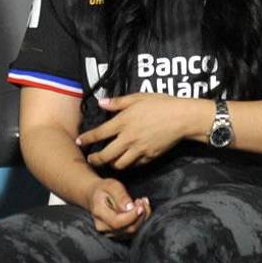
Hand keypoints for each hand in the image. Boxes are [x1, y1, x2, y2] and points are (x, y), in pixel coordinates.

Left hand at [79, 94, 200, 169]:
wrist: (182, 118)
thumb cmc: (160, 104)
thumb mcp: (137, 97)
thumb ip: (117, 102)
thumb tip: (101, 102)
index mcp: (123, 122)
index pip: (99, 134)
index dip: (86, 139)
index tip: (79, 142)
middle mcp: (128, 138)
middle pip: (106, 155)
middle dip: (95, 159)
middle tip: (91, 159)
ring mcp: (139, 149)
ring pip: (119, 164)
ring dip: (111, 164)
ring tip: (108, 161)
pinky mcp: (150, 156)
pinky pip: (135, 165)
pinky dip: (128, 164)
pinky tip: (126, 161)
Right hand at [87, 177, 150, 238]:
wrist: (96, 197)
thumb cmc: (104, 189)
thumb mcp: (112, 186)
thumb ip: (121, 196)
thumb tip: (130, 207)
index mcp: (99, 212)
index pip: (117, 222)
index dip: (132, 216)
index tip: (140, 205)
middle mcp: (103, 226)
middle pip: (128, 229)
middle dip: (140, 216)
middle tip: (141, 201)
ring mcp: (110, 232)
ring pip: (132, 231)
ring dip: (142, 217)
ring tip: (141, 202)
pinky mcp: (118, 234)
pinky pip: (133, 231)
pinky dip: (140, 220)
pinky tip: (139, 208)